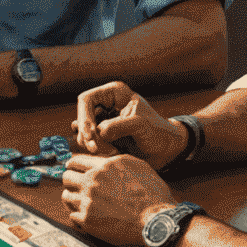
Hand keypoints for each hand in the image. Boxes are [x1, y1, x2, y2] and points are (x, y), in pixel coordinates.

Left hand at [60, 151, 174, 246]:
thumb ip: (118, 162)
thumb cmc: (153, 196)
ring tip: (79, 202)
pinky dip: (79, 216)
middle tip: (75, 187)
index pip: (76, 161)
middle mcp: (92, 181)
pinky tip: (87, 217)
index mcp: (104, 166)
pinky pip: (73, 216)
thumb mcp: (139, 167)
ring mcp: (88, 201)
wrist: (156, 222)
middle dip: (70, 181)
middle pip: (66, 177)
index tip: (72, 170)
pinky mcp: (87, 220)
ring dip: (72, 198)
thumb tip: (106, 161)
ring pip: (66, 196)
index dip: (72, 166)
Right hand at [74, 83, 188, 168]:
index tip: (90, 135)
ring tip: (112, 152)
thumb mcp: (141, 125)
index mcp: (113, 93)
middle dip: (88, 135)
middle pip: (82, 117)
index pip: (86, 100)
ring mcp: (103, 120)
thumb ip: (119, 125)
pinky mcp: (103, 136)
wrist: (165, 150)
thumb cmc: (157, 132)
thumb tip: (99, 132)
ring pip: (84, 132)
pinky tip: (110, 153)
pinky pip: (90, 142)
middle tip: (96, 150)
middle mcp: (105, 104)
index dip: (84, 117)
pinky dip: (96, 150)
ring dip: (93, 144)